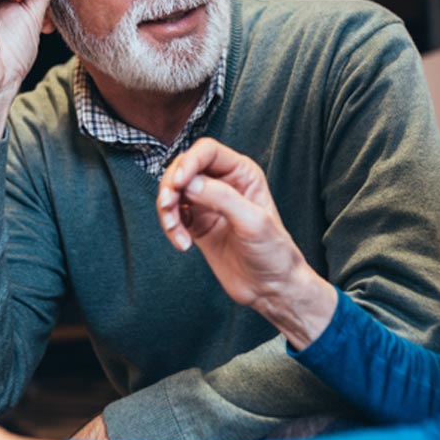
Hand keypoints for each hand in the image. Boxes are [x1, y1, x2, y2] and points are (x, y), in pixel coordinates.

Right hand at [156, 138, 336, 347]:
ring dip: (166, 209)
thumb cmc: (272, 252)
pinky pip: (173, 215)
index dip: (188, 162)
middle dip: (170, 186)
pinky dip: (170, 227)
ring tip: (173, 230)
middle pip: (184, 167)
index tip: (178, 184)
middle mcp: (224, 182)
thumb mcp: (252, 222)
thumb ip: (222, 198)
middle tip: (168, 208)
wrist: (271, 288)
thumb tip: (190, 183)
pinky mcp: (197, 224)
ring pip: (174, 191)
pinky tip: (182, 244)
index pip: (207, 151)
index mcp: (242, 173)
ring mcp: (208, 203)